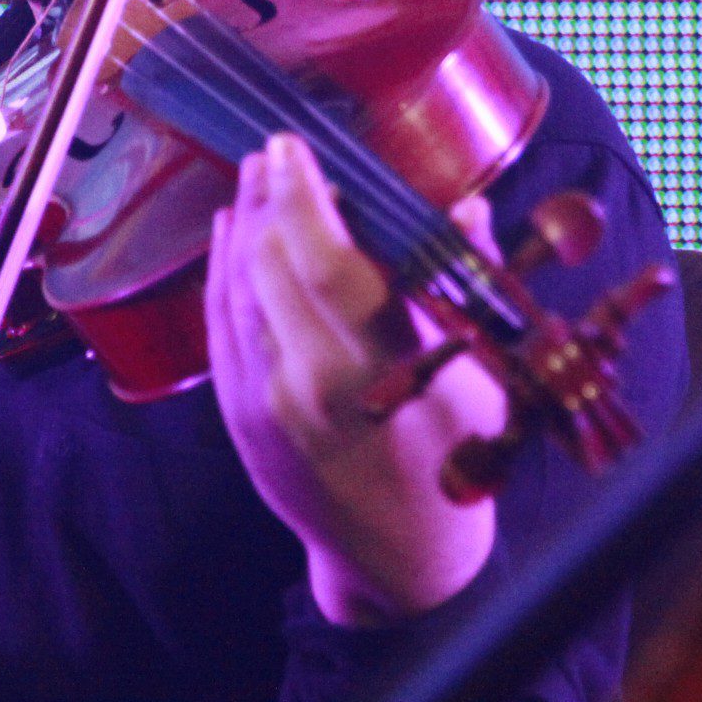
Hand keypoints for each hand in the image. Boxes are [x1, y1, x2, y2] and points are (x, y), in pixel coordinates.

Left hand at [207, 132, 510, 626]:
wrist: (401, 554)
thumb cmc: (455, 454)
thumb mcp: (481, 372)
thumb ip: (466, 282)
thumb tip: (464, 205)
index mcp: (382, 367)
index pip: (326, 261)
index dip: (302, 195)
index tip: (295, 147)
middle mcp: (314, 384)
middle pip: (271, 266)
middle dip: (267, 197)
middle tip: (273, 148)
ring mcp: (267, 403)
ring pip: (237, 291)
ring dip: (241, 225)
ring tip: (252, 177)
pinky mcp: (240, 417)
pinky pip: (221, 327)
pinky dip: (221, 272)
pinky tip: (230, 235)